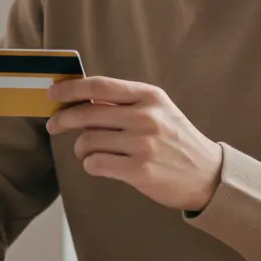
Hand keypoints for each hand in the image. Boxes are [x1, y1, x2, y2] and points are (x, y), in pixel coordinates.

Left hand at [46, 77, 222, 211]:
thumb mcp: (157, 110)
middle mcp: (146, 116)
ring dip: (80, 147)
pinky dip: (90, 164)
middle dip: (63, 119)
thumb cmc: (176, 140)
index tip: (53, 94)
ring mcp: (143, 143)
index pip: (100, 86)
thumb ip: (124, 103)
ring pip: (88, 140)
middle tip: (54, 125)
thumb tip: (79, 97)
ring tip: (86, 151)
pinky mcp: (140, 169)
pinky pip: (96, 163)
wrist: (208, 174)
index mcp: (149, 96)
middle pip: (87, 113)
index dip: (71, 89)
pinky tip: (98, 164)